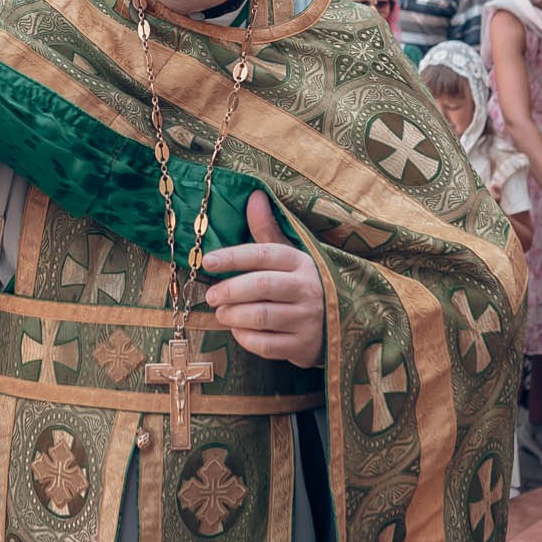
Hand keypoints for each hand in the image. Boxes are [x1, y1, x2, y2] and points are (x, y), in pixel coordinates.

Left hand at [201, 192, 325, 367]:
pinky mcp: (303, 346)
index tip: (207, 261)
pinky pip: (267, 345)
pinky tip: (238, 330)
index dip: (233, 256)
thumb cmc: (300, 284)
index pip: (264, 254)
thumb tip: (255, 195)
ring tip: (221, 313)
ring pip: (262, 316)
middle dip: (230, 290)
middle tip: (211, 296)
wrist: (333, 325)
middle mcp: (308, 288)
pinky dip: (246, 338)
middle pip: (262, 286)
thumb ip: (268, 230)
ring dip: (233, 315)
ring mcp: (307, 319)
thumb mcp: (289, 255)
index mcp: (301, 262)